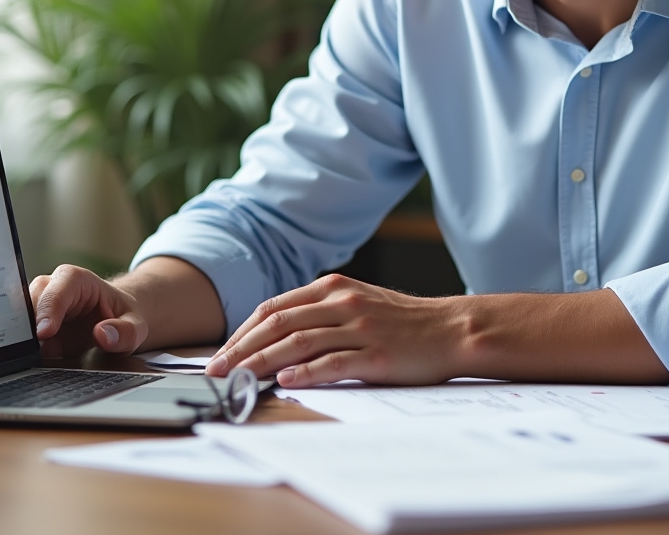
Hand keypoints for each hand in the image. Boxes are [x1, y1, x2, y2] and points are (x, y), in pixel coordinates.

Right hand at [29, 264, 147, 357]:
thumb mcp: (135, 326)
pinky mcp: (32, 325)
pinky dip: (21, 348)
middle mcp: (53, 287)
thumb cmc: (123, 318)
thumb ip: (125, 331)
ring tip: (30, 358)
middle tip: (31, 350)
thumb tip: (102, 334)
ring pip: (18, 316)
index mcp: (77, 280)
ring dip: (21, 338)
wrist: (115, 323)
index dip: (49, 309)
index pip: (58, 289)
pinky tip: (29, 361)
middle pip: (30, 301)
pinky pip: (18, 334)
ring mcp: (39, 305)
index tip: (45, 333)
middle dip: (28, 325)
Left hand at [204, 273, 462, 387]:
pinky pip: (333, 363)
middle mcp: (342, 302)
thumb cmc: (402, 321)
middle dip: (242, 348)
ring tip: (238, 380)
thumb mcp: (358, 302)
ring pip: (299, 343)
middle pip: (278, 324)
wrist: (451, 328)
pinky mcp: (376, 354)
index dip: (243, 331)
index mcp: (332, 287)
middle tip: (217, 370)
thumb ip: (321, 312)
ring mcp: (359, 327)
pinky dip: (305, 373)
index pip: (274, 308)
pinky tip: (284, 382)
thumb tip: (275, 336)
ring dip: (262, 362)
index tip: (221, 353)